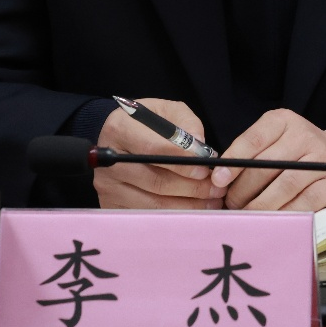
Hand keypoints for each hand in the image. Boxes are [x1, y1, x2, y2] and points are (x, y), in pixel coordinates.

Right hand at [94, 98, 224, 209]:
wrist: (119, 139)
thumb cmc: (148, 124)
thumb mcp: (167, 111)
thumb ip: (186, 122)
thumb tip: (200, 148)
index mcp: (119, 128)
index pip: (153, 148)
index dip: (182, 161)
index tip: (206, 168)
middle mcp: (108, 159)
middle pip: (154, 181)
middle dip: (192, 187)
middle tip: (218, 189)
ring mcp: (107, 186)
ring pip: (153, 203)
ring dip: (188, 205)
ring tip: (212, 201)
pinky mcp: (111, 205)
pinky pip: (147, 216)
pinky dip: (174, 216)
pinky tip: (194, 209)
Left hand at [214, 109, 325, 211]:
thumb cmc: (294, 152)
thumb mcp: (272, 142)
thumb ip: (249, 155)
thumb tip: (220, 179)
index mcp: (284, 121)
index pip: (254, 139)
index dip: (234, 161)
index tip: (218, 180)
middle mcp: (304, 136)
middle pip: (267, 165)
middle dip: (243, 189)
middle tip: (230, 205)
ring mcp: (322, 160)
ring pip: (284, 185)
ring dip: (261, 204)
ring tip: (246, 215)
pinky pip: (305, 202)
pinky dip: (285, 214)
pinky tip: (272, 221)